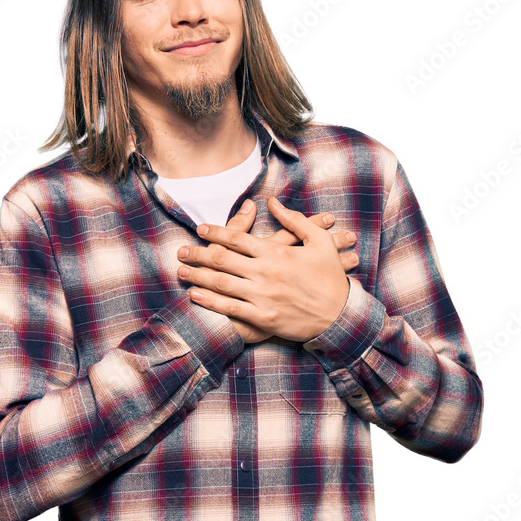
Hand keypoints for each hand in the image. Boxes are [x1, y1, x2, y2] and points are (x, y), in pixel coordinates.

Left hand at [177, 197, 356, 342]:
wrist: (340, 315)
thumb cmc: (331, 277)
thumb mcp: (319, 242)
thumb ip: (294, 220)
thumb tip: (273, 202)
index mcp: (276, 252)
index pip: (238, 238)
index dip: (215, 232)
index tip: (200, 230)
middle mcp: (265, 273)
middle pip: (223, 260)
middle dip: (198, 254)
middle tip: (180, 250)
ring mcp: (262, 296)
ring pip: (222, 284)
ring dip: (198, 276)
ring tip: (181, 271)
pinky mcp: (262, 318)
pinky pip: (230, 308)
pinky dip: (210, 302)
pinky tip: (196, 296)